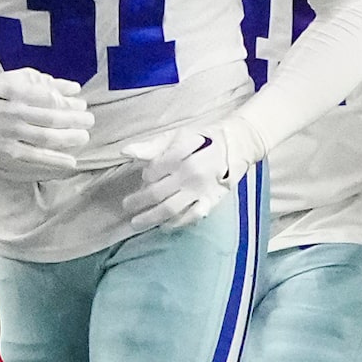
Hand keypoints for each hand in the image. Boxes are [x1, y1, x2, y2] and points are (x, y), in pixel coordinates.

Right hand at [0, 68, 92, 178]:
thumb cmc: (4, 89)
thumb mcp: (22, 77)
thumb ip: (48, 82)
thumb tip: (75, 88)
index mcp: (14, 90)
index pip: (47, 98)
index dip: (67, 103)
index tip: (81, 105)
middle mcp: (10, 111)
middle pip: (49, 118)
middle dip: (74, 120)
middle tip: (89, 120)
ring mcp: (8, 132)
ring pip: (44, 137)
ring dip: (68, 138)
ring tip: (84, 136)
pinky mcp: (6, 149)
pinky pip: (34, 156)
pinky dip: (54, 159)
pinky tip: (71, 161)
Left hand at [123, 124, 245, 233]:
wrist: (235, 146)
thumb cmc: (202, 139)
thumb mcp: (177, 136)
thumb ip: (151, 146)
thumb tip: (125, 151)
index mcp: (180, 155)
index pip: (152, 172)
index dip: (144, 177)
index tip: (144, 178)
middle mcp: (189, 174)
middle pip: (157, 193)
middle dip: (139, 201)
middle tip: (126, 206)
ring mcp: (200, 190)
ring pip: (170, 208)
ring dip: (151, 218)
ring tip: (137, 223)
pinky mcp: (211, 200)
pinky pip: (191, 216)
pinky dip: (177, 223)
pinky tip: (164, 226)